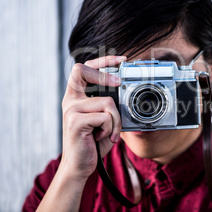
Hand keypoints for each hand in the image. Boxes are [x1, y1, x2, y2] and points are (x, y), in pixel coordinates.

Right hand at [60, 56, 125, 179]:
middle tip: (119, 82)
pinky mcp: (75, 121)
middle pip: (82, 70)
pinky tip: (102, 137)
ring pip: (107, 101)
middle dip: (105, 74)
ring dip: (116, 120)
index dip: (102, 60)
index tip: (121, 59)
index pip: (84, 68)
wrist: (80, 166)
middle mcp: (71, 100)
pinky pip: (105, 117)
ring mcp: (71, 109)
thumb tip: (126, 90)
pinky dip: (111, 128)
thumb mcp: (104, 119)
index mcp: (77, 97)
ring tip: (109, 132)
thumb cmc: (93, 142)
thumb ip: (109, 105)